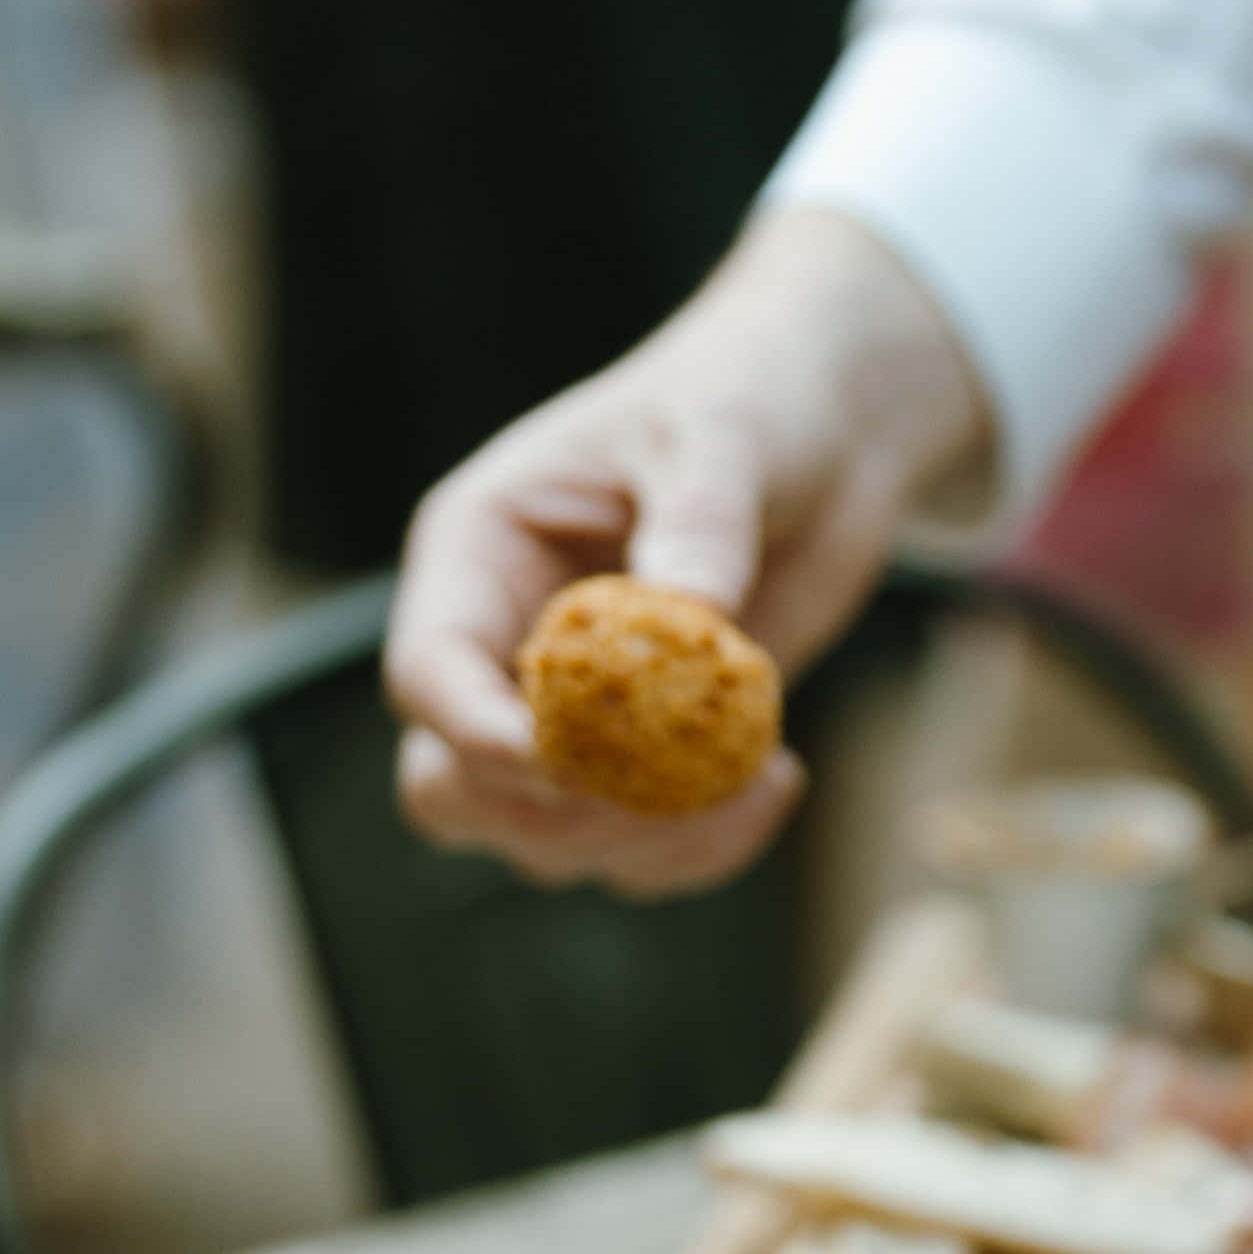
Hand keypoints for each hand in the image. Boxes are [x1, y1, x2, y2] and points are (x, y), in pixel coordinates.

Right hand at [387, 205, 994, 894]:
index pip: (429, 670)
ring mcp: (568, 713)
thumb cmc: (746, 404)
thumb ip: (702, 517)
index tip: (563, 760)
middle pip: (453, 789)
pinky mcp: (642, 754)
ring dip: (643, 842)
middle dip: (549, 814)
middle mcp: (504, 646)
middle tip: (662, 788)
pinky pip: (635, 850)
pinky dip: (700, 848)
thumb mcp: (724, 436)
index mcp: (480, 555)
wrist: (824, 434)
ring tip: (757, 776)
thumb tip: (690, 605)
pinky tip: (776, 782)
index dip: (476, 732)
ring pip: (544, 838)